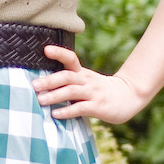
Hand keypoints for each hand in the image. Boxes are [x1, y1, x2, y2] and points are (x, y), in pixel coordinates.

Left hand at [32, 46, 146, 124]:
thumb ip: (69, 82)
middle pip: (68, 76)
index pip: (71, 59)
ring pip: (72, 91)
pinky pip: (81, 108)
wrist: (129, 96)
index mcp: (83, 73)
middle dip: (50, 80)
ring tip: (40, 100)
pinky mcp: (98, 107)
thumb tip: (42, 85)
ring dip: (55, 95)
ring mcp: (93, 93)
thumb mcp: (86, 81)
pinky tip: (55, 114)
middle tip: (34, 85)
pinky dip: (67, 111)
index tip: (45, 50)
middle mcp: (87, 81)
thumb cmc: (101, 91)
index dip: (59, 53)